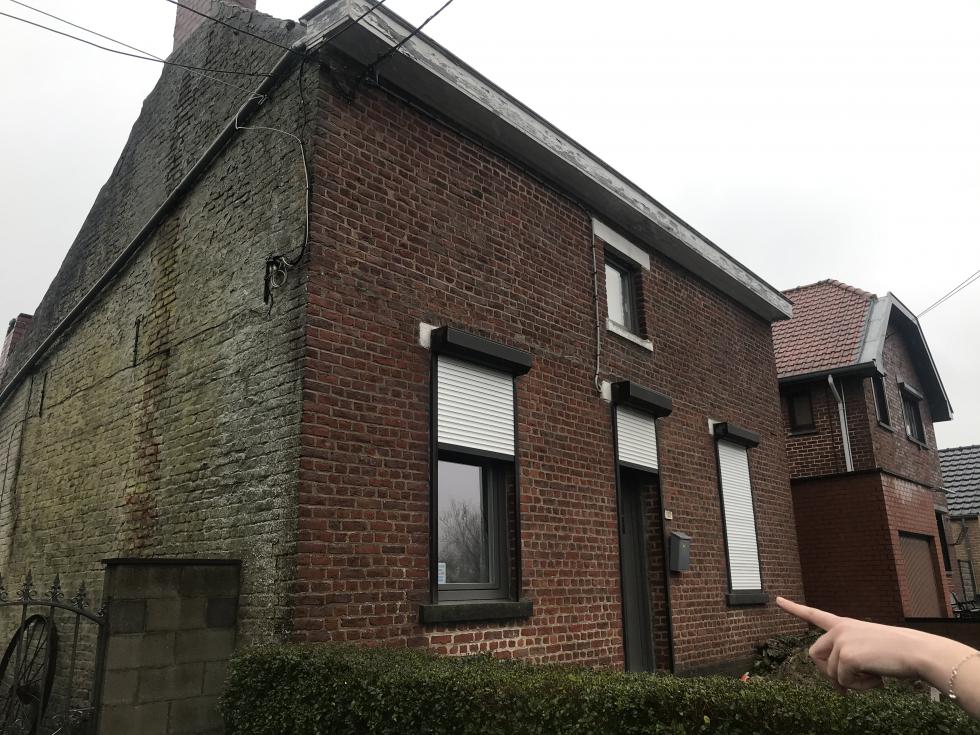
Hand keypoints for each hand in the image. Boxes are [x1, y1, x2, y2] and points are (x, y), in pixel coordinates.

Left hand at [776, 597, 924, 690]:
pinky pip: (843, 681)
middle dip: (828, 673)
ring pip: (831, 673)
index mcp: (844, 624)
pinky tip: (877, 679)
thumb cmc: (898, 652)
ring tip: (874, 676)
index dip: (794, 608)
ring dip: (851, 683)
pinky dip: (860, 687)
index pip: (815, 614)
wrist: (916, 652)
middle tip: (848, 684)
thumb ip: (847, 655)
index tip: (777, 599)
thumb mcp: (867, 648)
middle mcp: (839, 630)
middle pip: (815, 656)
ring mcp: (841, 641)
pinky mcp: (846, 656)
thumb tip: (835, 679)